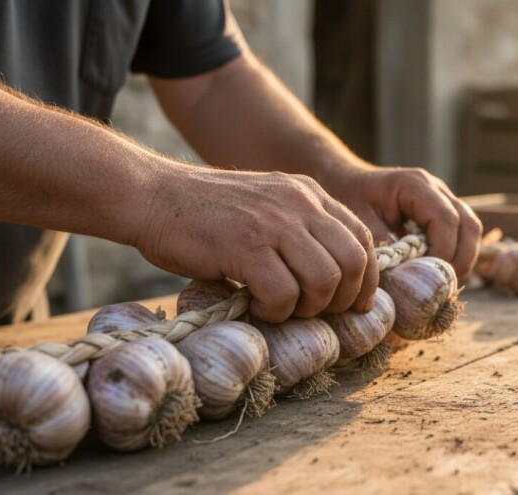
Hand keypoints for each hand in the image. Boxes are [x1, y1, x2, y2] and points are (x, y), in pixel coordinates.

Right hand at [132, 166, 378, 321]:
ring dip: (309, 307)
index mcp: (308, 193)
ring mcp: (273, 223)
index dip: (366, 277)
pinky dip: (275, 312)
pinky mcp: (245, 246)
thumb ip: (299, 230)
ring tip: (283, 309)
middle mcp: (298, 203)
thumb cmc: (205, 212)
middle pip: (353, 261)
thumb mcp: (266, 205)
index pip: (362, 237)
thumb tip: (333, 279)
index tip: (355, 302)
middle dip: (344, 299)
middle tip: (316, 313)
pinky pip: (284, 293)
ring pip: (326, 280)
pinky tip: (256, 307)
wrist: (151, 195)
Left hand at [321, 162, 482, 278]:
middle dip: (460, 260)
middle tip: (441, 286)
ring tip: (442, 283)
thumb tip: (404, 277)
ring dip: (463, 259)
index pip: (446, 219)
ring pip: (471, 230)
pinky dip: (457, 255)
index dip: (443, 252)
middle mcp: (437, 189)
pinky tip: (438, 273)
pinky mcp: (445, 213)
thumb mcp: (359, 223)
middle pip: (468, 225)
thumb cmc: (352, 199)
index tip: (428, 276)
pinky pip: (463, 234)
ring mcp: (445, 200)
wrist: (349, 181)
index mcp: (415, 186)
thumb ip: (381, 247)